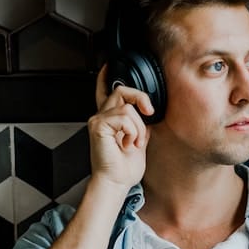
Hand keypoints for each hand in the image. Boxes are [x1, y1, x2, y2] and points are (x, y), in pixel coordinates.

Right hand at [87, 65, 152, 189]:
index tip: (108, 66)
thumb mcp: (138, 139)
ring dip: (139, 127)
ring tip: (134, 142)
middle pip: (121, 90)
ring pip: (127, 108)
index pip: (105, 92)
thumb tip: (147, 113)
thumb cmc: (124, 167)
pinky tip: (128, 143)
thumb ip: (140, 124)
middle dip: (141, 98)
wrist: (116, 182)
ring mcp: (98, 120)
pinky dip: (132, 131)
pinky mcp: (98, 126)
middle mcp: (102, 117)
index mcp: (110, 119)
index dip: (106, 78)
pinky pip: (124, 118)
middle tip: (149, 112)